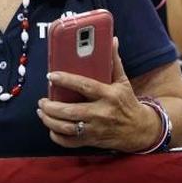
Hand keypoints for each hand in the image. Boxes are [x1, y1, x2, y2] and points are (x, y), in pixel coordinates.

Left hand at [38, 38, 159, 152]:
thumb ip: (114, 61)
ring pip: (67, 128)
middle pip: (71, 111)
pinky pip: (71, 142)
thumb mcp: (123, 81)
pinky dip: (57, 137)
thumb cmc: (128, 102)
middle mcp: (101, 113)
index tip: (51, 75)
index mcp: (108, 95)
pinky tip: (51, 128)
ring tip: (42, 112)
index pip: (84, 86)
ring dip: (50, 121)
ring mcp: (96, 129)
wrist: (140, 130)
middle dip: (51, 107)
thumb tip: (112, 40)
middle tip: (41, 100)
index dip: (66, 80)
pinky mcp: (93, 141)